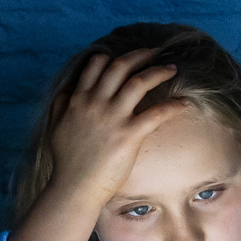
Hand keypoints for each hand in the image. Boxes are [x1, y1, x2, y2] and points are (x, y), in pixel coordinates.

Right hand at [48, 48, 187, 199]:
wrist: (74, 187)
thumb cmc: (66, 161)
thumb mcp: (56, 126)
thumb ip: (62, 104)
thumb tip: (67, 91)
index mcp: (78, 99)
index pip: (97, 65)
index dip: (113, 56)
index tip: (127, 57)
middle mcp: (95, 103)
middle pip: (120, 66)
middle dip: (140, 55)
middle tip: (155, 53)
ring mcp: (113, 118)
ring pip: (138, 82)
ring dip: (158, 72)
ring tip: (172, 69)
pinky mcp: (128, 136)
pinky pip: (156, 114)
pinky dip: (172, 106)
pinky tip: (184, 103)